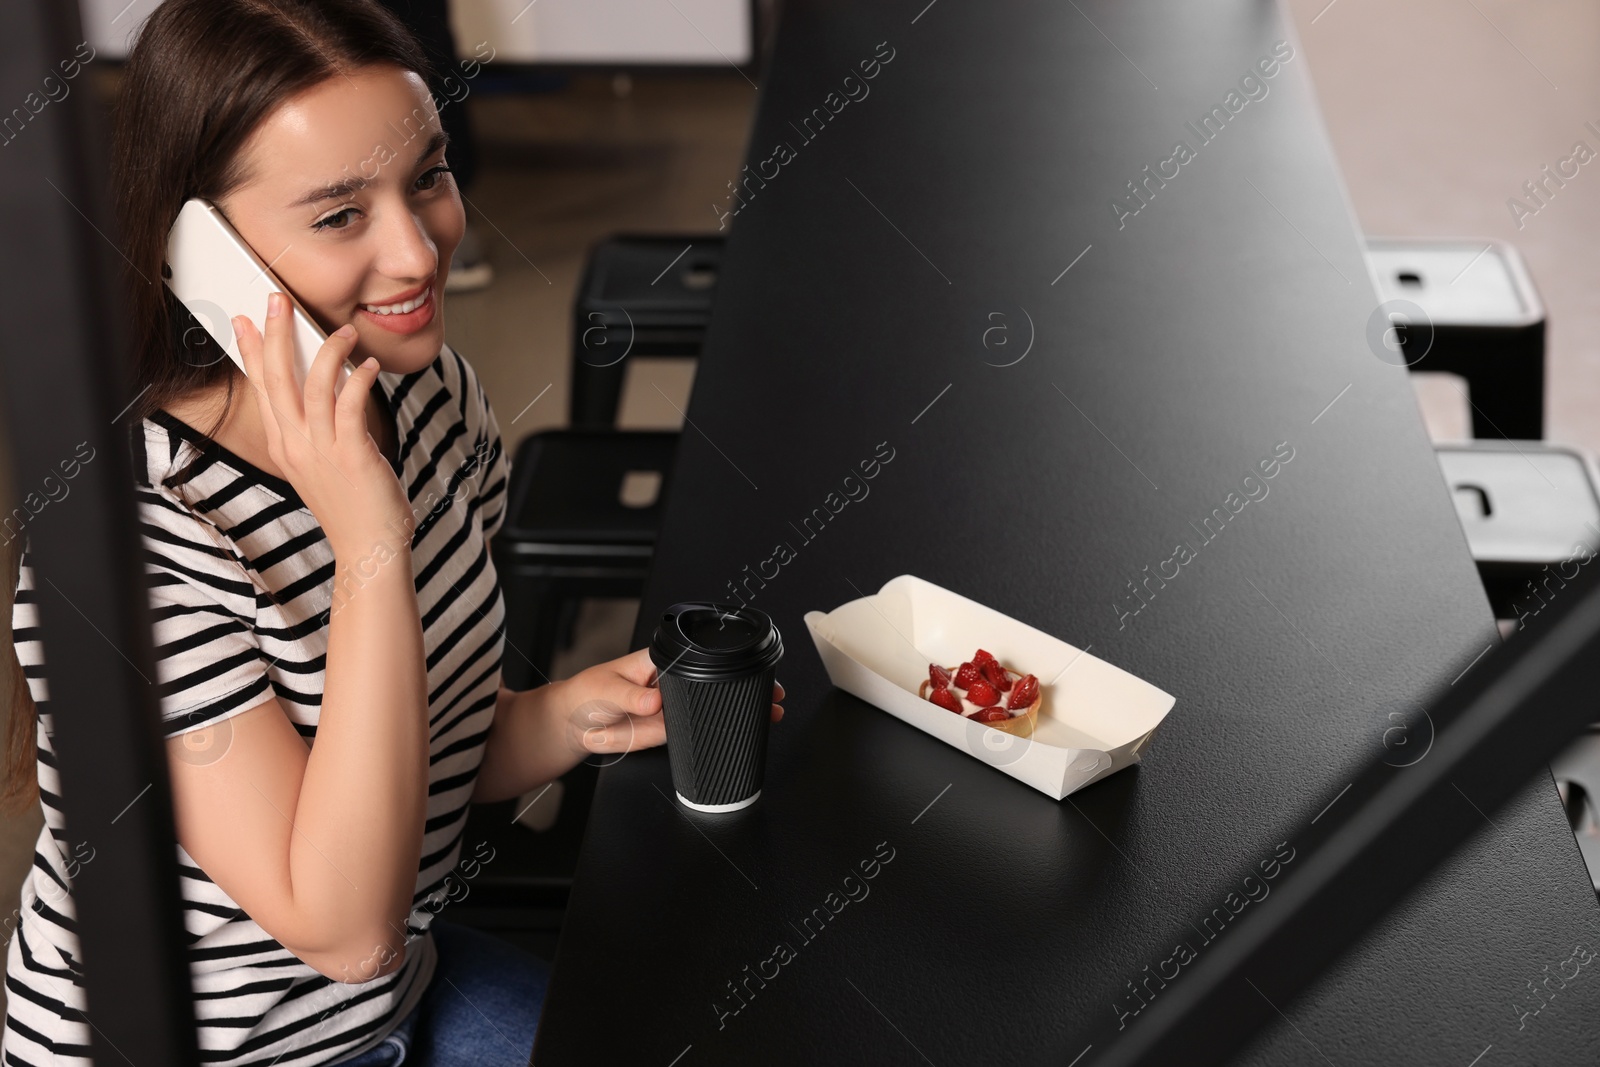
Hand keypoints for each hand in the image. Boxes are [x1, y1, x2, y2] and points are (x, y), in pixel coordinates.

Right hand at [233, 292, 410, 558]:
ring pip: (313, 385)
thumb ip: (317, 431)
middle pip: (276, 378)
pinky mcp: (351, 454)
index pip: (261, 388)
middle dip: (274, 334)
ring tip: (346, 331)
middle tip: (278, 300)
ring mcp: (321, 450)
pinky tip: (370, 366)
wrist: (368, 549)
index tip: (245, 319)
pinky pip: (350, 405)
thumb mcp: (322, 465)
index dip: (251, 351)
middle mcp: (295, 445)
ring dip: (328, 351)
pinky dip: (359, 379)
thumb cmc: (353, 507)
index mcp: (284, 445)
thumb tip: (327, 392)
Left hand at [560, 647, 785, 756]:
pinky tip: (736, 733)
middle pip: (715, 682)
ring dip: (738, 710)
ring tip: (767, 714)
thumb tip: (655, 700)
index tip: (745, 669)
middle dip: (744, 687)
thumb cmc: (587, 693)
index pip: (698, 658)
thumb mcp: (607, 686)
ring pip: (712, 707)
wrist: (575, 726)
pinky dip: (717, 732)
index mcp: (660, 660)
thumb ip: (632, 694)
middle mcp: (672, 681)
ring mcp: (673, 707)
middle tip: (770, 693)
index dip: (724, 663)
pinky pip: (697, 732)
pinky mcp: (669, 730)